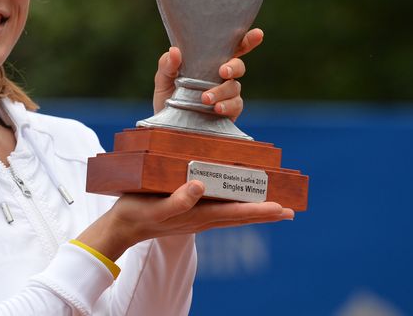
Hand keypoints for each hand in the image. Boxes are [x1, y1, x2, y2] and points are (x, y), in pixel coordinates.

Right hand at [77, 180, 293, 260]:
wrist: (121, 226)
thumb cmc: (137, 214)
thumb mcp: (155, 208)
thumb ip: (177, 200)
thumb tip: (199, 185)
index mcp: (198, 216)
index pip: (236, 213)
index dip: (260, 210)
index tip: (282, 208)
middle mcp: (202, 218)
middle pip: (240, 215)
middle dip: (265, 212)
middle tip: (291, 210)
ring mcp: (196, 216)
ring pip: (232, 212)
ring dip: (254, 209)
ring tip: (274, 207)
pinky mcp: (189, 210)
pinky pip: (220, 208)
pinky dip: (235, 204)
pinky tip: (238, 199)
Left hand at [152, 28, 264, 119]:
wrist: (166, 125)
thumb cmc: (167, 97)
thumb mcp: (162, 79)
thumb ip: (167, 65)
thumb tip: (175, 51)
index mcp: (209, 62)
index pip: (231, 48)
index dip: (247, 40)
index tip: (258, 34)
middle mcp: (221, 76)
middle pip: (238, 66)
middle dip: (234, 67)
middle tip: (222, 71)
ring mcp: (227, 94)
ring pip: (235, 87)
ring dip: (222, 91)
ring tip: (205, 99)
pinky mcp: (229, 111)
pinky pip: (235, 105)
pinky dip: (227, 106)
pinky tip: (217, 109)